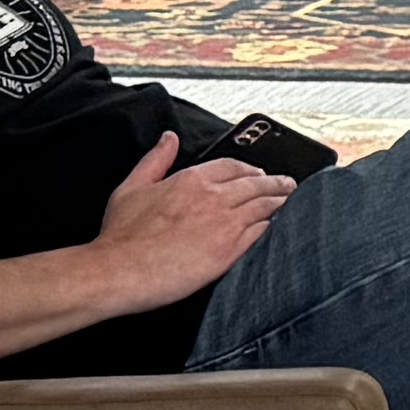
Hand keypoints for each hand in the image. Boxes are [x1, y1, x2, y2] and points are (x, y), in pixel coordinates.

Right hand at [90, 132, 294, 305]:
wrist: (119, 271)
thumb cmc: (121, 236)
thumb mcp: (132, 187)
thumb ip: (156, 160)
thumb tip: (169, 139)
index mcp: (192, 180)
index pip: (234, 166)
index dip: (250, 168)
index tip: (257, 172)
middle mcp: (214, 198)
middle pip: (257, 183)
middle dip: (276, 182)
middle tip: (288, 184)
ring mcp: (225, 224)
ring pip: (265, 206)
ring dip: (280, 201)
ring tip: (289, 200)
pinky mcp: (230, 251)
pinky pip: (261, 233)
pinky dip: (271, 226)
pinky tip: (275, 226)